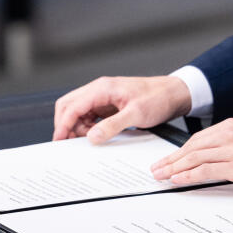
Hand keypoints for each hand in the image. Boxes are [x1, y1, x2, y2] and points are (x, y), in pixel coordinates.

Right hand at [52, 75, 191, 142]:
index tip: (59, 140)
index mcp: (102, 88)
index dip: (63, 124)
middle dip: (66, 124)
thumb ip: (112, 125)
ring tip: (84, 142)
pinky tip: (95, 137)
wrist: (172, 93)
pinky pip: (90, 116)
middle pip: (69, 106)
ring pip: (78, 112)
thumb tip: (92, 137)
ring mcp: (103, 98)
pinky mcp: (108, 105)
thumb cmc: (157, 98)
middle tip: (67, 143)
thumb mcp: (136, 114)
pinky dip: (87, 127)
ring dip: (77, 127)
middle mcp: (99, 91)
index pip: (73, 105)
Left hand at [150, 118, 232, 188]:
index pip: (197, 139)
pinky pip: (206, 170)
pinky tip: (178, 179)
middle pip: (191, 147)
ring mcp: (231, 150)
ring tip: (160, 175)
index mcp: (230, 126)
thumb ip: (229, 143)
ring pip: (194, 157)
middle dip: (170, 159)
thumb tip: (211, 156)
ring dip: (174, 167)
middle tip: (156, 168)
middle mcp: (228, 135)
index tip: (168, 158)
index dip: (179, 150)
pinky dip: (189, 174)